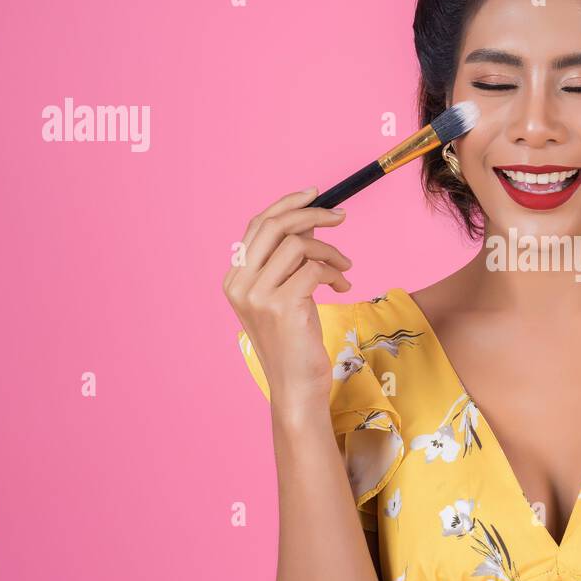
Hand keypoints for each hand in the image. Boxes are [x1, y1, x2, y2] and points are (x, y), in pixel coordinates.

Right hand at [223, 187, 352, 410]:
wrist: (297, 385)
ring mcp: (258, 296)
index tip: (315, 194)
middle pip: (274, 226)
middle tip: (341, 217)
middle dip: (312, 214)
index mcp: (235, 279)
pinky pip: (313, 269)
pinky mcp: (282, 306)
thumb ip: (291, 259)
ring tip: (345, 268)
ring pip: (299, 245)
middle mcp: (239, 284)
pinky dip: (333, 272)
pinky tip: (341, 286)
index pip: (258, 225)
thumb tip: (310, 220)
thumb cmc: (295, 341)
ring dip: (331, 251)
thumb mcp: (288, 293)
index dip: (287, 205)